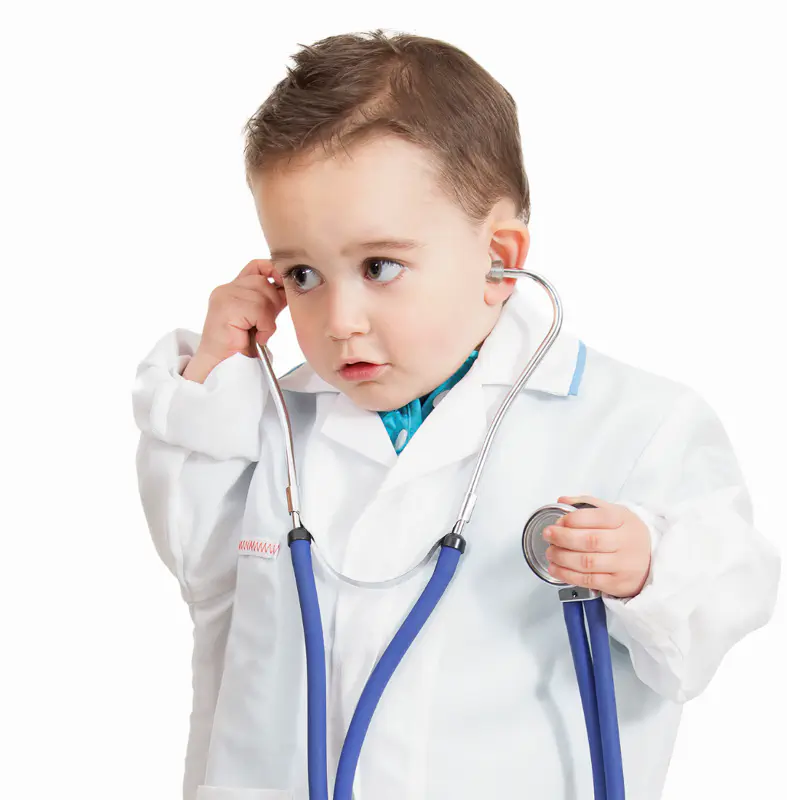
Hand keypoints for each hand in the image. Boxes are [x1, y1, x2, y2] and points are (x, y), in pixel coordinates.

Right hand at [184, 259, 286, 382]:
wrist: (221, 365)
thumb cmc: (240, 343)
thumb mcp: (261, 316)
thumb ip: (271, 299)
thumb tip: (291, 286)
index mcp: (233, 288)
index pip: (257, 266)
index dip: (273, 270)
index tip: (284, 285)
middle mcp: (226, 289)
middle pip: (263, 282)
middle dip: (273, 303)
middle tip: (267, 324)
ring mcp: (224, 297)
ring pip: (262, 298)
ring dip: (268, 320)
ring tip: (259, 333)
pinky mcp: (225, 309)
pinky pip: (258, 311)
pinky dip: (264, 327)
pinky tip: (256, 337)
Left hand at [542, 495, 651, 597]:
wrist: (652, 561)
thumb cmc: (628, 535)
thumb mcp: (615, 513)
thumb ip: (587, 504)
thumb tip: (562, 500)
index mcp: (623, 520)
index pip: (596, 517)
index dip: (572, 519)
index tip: (558, 521)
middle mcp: (625, 542)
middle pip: (589, 540)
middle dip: (563, 538)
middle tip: (548, 535)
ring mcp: (622, 565)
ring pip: (586, 562)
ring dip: (562, 557)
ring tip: (550, 552)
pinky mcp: (617, 584)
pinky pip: (588, 580)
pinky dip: (567, 575)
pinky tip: (556, 568)